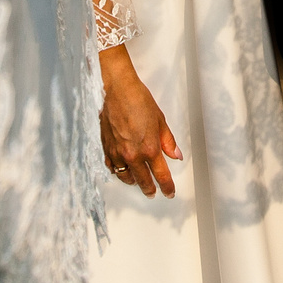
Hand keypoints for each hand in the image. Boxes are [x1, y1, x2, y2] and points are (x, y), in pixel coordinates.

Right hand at [98, 46, 180, 197]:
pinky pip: (112, 167)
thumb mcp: (160, 121)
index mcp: (150, 148)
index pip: (161, 175)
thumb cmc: (139, 101)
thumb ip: (168, 142)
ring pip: (126, 177)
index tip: (169, 192)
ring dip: (134, 181)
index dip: (167, 187)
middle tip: (154, 192)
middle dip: (150, 189)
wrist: (118, 90)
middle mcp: (133, 155)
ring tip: (138, 181)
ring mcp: (118, 153)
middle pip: (143, 181)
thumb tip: (176, 155)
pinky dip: (118, 171)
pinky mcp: (107, 148)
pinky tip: (122, 170)